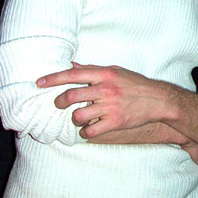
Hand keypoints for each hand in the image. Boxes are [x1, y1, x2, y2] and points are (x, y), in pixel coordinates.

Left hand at [36, 62, 169, 138]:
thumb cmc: (135, 84)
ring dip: (75, 118)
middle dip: (59, 101)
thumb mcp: (115, 71)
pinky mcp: (115, 122)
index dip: (53, 78)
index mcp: (104, 74)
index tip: (39, 83)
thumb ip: (93, 69)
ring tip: (81, 117)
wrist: (158, 100)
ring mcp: (110, 106)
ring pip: (79, 115)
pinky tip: (90, 128)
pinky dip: (86, 131)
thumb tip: (72, 65)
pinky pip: (91, 131)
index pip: (73, 74)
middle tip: (59, 104)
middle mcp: (106, 89)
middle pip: (71, 95)